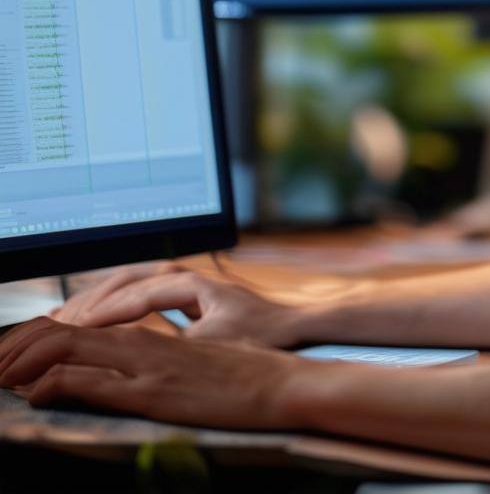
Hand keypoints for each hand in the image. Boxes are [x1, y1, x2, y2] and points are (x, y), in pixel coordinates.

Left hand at [0, 316, 321, 429]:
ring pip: (72, 346)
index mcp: (153, 331)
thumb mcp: (200, 352)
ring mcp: (147, 364)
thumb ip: (166, 349)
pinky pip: (91, 380)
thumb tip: (136, 356)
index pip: (88, 317)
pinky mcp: (152, 391)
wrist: (280, 382)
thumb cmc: (248, 369)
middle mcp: (145, 340)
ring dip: (30, 357)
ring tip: (3, 372)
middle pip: (69, 327)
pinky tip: (35, 391)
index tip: (20, 346)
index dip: (48, 329)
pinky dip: (55, 382)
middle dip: (24, 342)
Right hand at [51, 262, 304, 346]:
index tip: (72, 331)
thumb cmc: (263, 332)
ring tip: (69, 316)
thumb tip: (134, 348)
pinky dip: (117, 300)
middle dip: (90, 300)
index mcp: (191, 283)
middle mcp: (187, 275)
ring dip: (101, 297)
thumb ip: (173, 344)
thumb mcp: (215, 345)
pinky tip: (101, 315)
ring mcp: (188, 281)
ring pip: (133, 281)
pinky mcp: (190, 293)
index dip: (102, 315)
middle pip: (127, 280)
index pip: (135, 296)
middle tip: (57, 321)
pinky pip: (142, 289)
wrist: (297, 320)